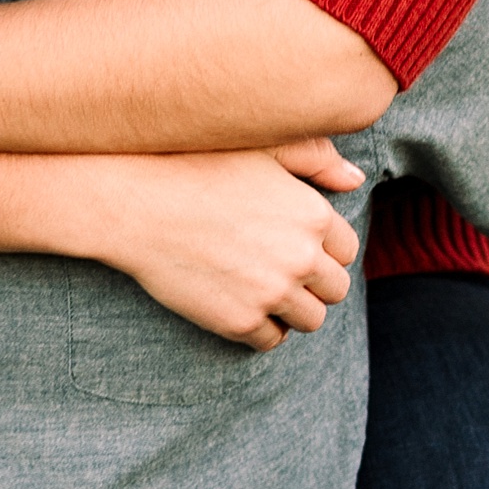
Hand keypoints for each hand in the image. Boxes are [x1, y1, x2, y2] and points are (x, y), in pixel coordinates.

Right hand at [96, 145, 363, 349]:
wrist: (134, 203)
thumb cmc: (194, 164)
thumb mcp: (261, 148)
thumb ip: (314, 159)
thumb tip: (354, 179)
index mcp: (313, 215)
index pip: (345, 251)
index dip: (322, 251)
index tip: (297, 249)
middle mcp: (301, 257)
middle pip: (334, 290)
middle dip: (313, 284)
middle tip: (280, 274)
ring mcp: (272, 293)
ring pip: (310, 321)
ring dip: (291, 311)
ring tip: (262, 293)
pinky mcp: (240, 321)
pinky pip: (271, 340)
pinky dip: (261, 330)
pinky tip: (240, 306)